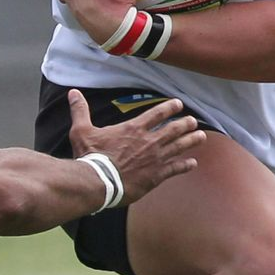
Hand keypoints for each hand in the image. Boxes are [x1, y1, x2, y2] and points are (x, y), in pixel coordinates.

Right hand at [67, 90, 202, 203]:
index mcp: (133, 129)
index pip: (157, 114)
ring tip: (201, 137)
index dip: (169, 108)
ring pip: (179, 147)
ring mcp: (155, 159)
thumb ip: (80, 111)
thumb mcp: (81, 131)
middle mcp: (149, 141)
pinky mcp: (156, 176)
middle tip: (193, 121)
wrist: (98, 181)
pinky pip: (175, 169)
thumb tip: (72, 93)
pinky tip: (193, 163)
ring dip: (191, 141)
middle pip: (173, 129)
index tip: (178, 104)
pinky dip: (185, 165)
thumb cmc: (90, 156)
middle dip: (185, 124)